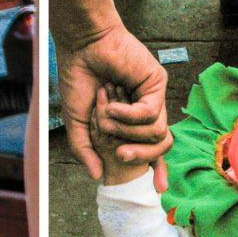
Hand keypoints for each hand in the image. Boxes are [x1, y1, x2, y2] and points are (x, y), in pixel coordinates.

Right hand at [58, 26, 171, 190]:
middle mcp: (146, 110)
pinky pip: (150, 114)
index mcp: (131, 120)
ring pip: (156, 133)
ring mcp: (153, 97)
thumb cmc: (79, 78)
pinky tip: (111, 105)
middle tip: (121, 156)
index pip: (151, 148)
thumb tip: (96, 176)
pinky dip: (128, 115)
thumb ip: (85, 149)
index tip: (158, 188)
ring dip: (126, 131)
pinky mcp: (157, 83)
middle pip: (160, 145)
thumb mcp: (77, 122)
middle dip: (142, 156)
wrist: (82, 47)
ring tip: (105, 118)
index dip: (157, 168)